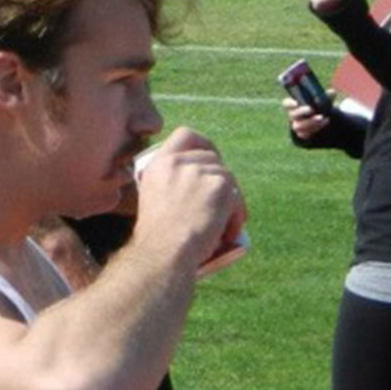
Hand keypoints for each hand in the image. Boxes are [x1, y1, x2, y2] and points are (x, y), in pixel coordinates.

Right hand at [131, 127, 246, 270]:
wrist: (163, 254)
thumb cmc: (157, 240)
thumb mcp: (153, 201)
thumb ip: (172, 185)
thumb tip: (200, 188)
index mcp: (160, 164)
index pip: (186, 135)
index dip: (202, 145)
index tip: (209, 160)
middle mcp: (180, 162)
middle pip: (213, 159)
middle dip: (219, 181)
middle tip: (219, 206)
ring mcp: (202, 172)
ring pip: (228, 179)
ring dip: (229, 202)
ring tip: (222, 228)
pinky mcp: (222, 186)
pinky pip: (237, 198)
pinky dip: (236, 217)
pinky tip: (227, 235)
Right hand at [282, 96, 332, 139]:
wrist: (321, 119)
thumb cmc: (318, 106)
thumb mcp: (321, 100)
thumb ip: (325, 96)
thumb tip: (332, 92)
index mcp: (294, 105)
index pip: (286, 104)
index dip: (290, 103)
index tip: (296, 103)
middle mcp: (293, 116)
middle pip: (293, 115)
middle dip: (302, 112)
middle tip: (312, 109)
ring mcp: (297, 125)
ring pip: (299, 126)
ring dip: (310, 122)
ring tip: (322, 117)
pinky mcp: (302, 134)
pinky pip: (305, 134)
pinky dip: (315, 128)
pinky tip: (324, 123)